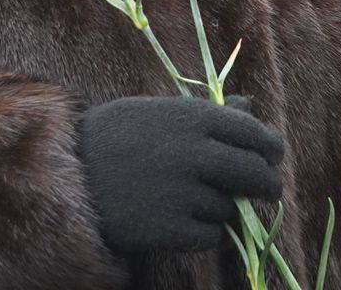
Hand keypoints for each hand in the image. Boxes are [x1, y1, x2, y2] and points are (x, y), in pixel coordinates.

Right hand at [80, 94, 282, 254]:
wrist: (67, 174)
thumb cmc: (116, 135)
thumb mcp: (160, 111)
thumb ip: (207, 111)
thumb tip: (250, 103)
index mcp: (195, 118)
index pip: (255, 134)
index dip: (271, 148)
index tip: (274, 156)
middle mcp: (194, 153)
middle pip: (255, 174)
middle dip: (268, 184)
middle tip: (270, 189)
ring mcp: (182, 193)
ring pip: (232, 208)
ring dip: (227, 209)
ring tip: (203, 202)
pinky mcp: (169, 229)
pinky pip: (212, 236)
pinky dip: (208, 233)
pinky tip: (188, 223)